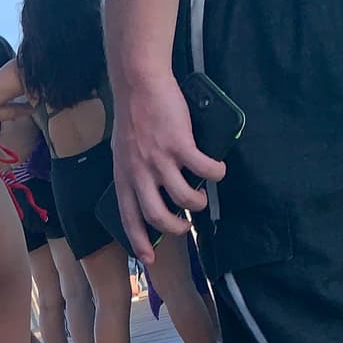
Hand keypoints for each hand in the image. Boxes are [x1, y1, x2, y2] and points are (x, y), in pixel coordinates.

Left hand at [111, 74, 223, 264]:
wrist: (139, 83)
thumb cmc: (134, 115)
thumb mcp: (124, 151)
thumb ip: (135, 171)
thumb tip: (153, 189)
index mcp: (124, 176)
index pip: (129, 217)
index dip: (139, 240)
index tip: (148, 259)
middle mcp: (140, 172)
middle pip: (156, 215)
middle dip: (174, 228)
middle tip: (185, 227)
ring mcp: (159, 159)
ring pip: (182, 197)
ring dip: (196, 203)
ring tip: (201, 198)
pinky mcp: (179, 144)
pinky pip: (203, 169)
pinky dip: (215, 173)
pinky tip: (218, 170)